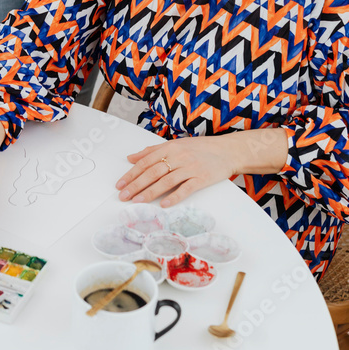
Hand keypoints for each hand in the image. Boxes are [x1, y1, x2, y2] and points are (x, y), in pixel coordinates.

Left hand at [115, 135, 240, 207]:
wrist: (228, 150)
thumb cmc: (200, 148)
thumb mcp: (175, 144)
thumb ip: (152, 151)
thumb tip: (131, 158)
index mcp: (170, 147)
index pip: (145, 161)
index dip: (131, 174)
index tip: (119, 184)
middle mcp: (179, 156)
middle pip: (153, 172)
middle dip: (135, 185)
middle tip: (123, 196)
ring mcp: (191, 167)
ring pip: (166, 180)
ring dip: (150, 192)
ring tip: (137, 201)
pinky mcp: (202, 178)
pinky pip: (186, 188)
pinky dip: (174, 196)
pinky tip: (164, 204)